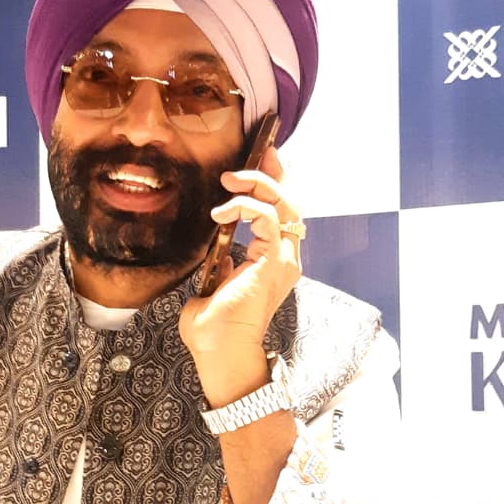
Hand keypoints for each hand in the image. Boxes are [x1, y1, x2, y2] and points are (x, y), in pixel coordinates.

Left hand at [180, 145, 302, 362]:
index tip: (260, 159)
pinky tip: (221, 212)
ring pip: (285, 205)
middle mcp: (285, 259)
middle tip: (258, 150)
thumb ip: (222, 266)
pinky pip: (269, 219)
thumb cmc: (212, 330)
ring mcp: (283, 260)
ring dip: (259, 184)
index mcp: (273, 263)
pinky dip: (246, 206)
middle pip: (291, 203)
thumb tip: (222, 251)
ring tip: (230, 180)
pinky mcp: (274, 262)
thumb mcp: (214, 287)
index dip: (274, 183)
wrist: (219, 352)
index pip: (281, 214)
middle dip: (273, 172)